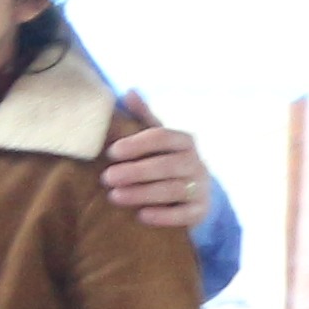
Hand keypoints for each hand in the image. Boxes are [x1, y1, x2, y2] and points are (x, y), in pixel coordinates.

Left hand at [100, 99, 211, 233]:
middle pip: (167, 165)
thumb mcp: (156, 140)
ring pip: (174, 189)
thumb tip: (130, 91)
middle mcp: (196, 162)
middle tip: (106, 177)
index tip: (111, 152)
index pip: (162, 136)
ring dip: (143, 193)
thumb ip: (143, 118)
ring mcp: (201, 187)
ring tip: (114, 196)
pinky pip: (185, 214)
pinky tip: (142, 216)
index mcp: (184, 141)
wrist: (195, 194)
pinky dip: (164, 216)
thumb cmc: (165, 161)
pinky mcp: (200, 211)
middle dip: (136, 171)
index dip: (137, 143)